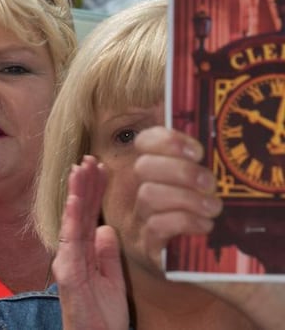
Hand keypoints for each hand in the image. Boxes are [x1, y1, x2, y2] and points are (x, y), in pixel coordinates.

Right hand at [53, 155, 127, 329]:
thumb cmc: (103, 317)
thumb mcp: (112, 280)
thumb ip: (108, 253)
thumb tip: (106, 228)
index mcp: (83, 253)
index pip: (89, 216)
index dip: (94, 191)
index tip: (101, 168)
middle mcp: (71, 253)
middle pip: (79, 212)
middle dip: (84, 184)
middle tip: (90, 158)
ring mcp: (68, 261)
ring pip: (72, 220)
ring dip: (77, 193)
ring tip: (81, 169)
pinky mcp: (69, 272)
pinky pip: (71, 240)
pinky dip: (73, 218)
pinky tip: (76, 199)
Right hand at [134, 126, 284, 329]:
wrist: (239, 268)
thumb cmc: (235, 219)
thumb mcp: (230, 182)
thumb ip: (226, 158)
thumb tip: (252, 128)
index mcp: (162, 169)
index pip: (145, 142)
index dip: (166, 139)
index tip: (198, 150)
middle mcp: (146, 190)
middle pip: (143, 167)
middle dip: (179, 171)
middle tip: (211, 183)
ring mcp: (144, 220)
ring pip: (148, 196)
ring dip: (184, 198)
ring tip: (214, 208)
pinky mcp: (150, 247)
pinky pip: (155, 227)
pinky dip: (183, 222)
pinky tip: (206, 227)